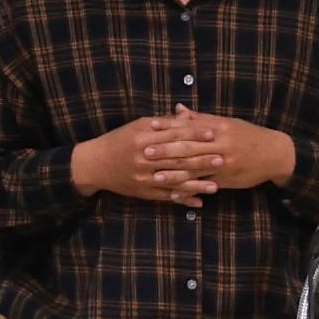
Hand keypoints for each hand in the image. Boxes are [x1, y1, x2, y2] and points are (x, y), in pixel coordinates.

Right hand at [73, 116, 228, 204]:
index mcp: (144, 138)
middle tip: (222, 158)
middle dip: (202, 159)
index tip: (214, 133)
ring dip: (197, 184)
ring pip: (175, 181)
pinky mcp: (143, 192)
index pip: (175, 135)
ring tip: (216, 185)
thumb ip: (163, 124)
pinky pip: (166, 196)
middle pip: (178, 158)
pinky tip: (199, 201)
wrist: (95, 164)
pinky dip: (183, 199)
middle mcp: (144, 159)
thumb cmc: (119, 140)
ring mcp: (144, 178)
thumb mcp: (138, 126)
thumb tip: (186, 117)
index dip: (195, 134)